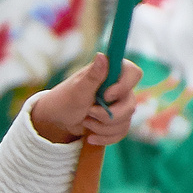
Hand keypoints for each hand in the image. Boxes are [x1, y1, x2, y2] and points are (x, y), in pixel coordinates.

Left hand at [27, 57, 143, 148]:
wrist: (58, 120)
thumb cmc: (65, 99)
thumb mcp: (78, 89)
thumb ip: (93, 76)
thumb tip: (102, 55)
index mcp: (111, 73)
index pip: (134, 73)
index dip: (124, 87)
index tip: (106, 96)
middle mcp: (119, 87)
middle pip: (130, 104)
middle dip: (108, 116)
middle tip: (88, 113)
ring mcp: (119, 104)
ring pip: (126, 121)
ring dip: (102, 127)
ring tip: (85, 121)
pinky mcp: (118, 120)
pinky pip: (122, 132)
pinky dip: (105, 137)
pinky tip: (90, 136)